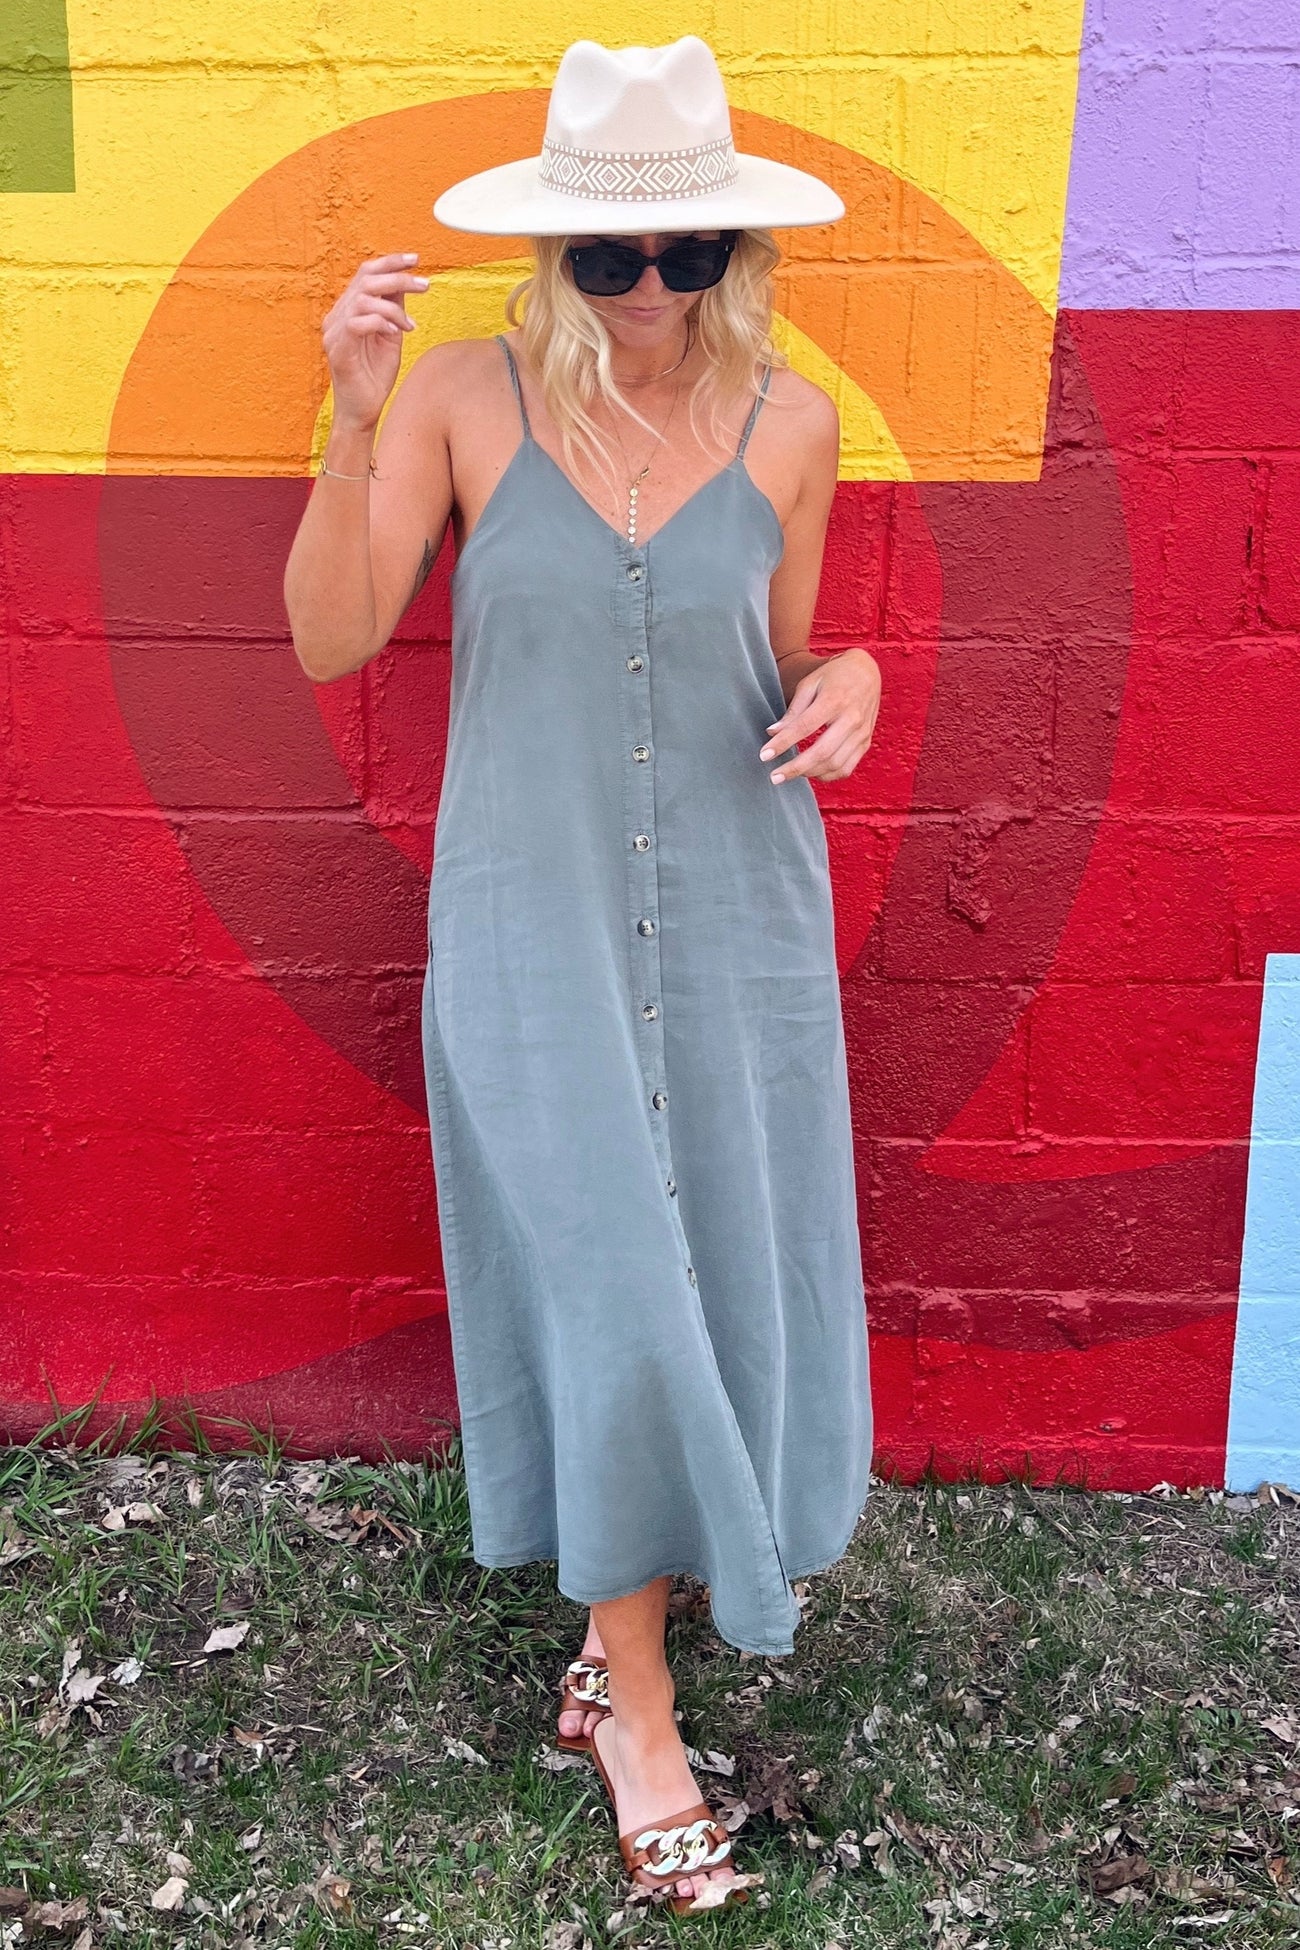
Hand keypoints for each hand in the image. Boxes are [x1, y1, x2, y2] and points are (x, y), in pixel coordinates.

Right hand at [321, 252, 429, 433]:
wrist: (362, 411)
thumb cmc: (375, 376)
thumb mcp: (390, 336)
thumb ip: (393, 310)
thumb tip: (404, 283)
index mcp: (348, 310)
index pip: (365, 274)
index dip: (389, 262)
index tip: (415, 259)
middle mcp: (337, 316)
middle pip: (365, 280)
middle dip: (398, 278)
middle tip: (424, 285)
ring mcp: (334, 332)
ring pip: (362, 299)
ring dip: (393, 307)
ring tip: (410, 325)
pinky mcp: (338, 349)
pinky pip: (356, 323)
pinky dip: (380, 322)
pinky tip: (396, 332)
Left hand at [758, 649, 881, 783]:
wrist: (867, 672)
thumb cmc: (834, 676)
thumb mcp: (810, 684)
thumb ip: (793, 710)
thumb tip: (773, 733)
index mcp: (835, 699)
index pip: (805, 726)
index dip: (783, 743)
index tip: (764, 755)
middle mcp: (851, 718)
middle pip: (822, 752)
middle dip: (795, 768)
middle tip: (774, 777)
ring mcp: (861, 733)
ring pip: (835, 764)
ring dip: (809, 773)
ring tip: (790, 773)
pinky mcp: (865, 742)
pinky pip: (846, 768)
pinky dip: (827, 776)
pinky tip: (811, 772)